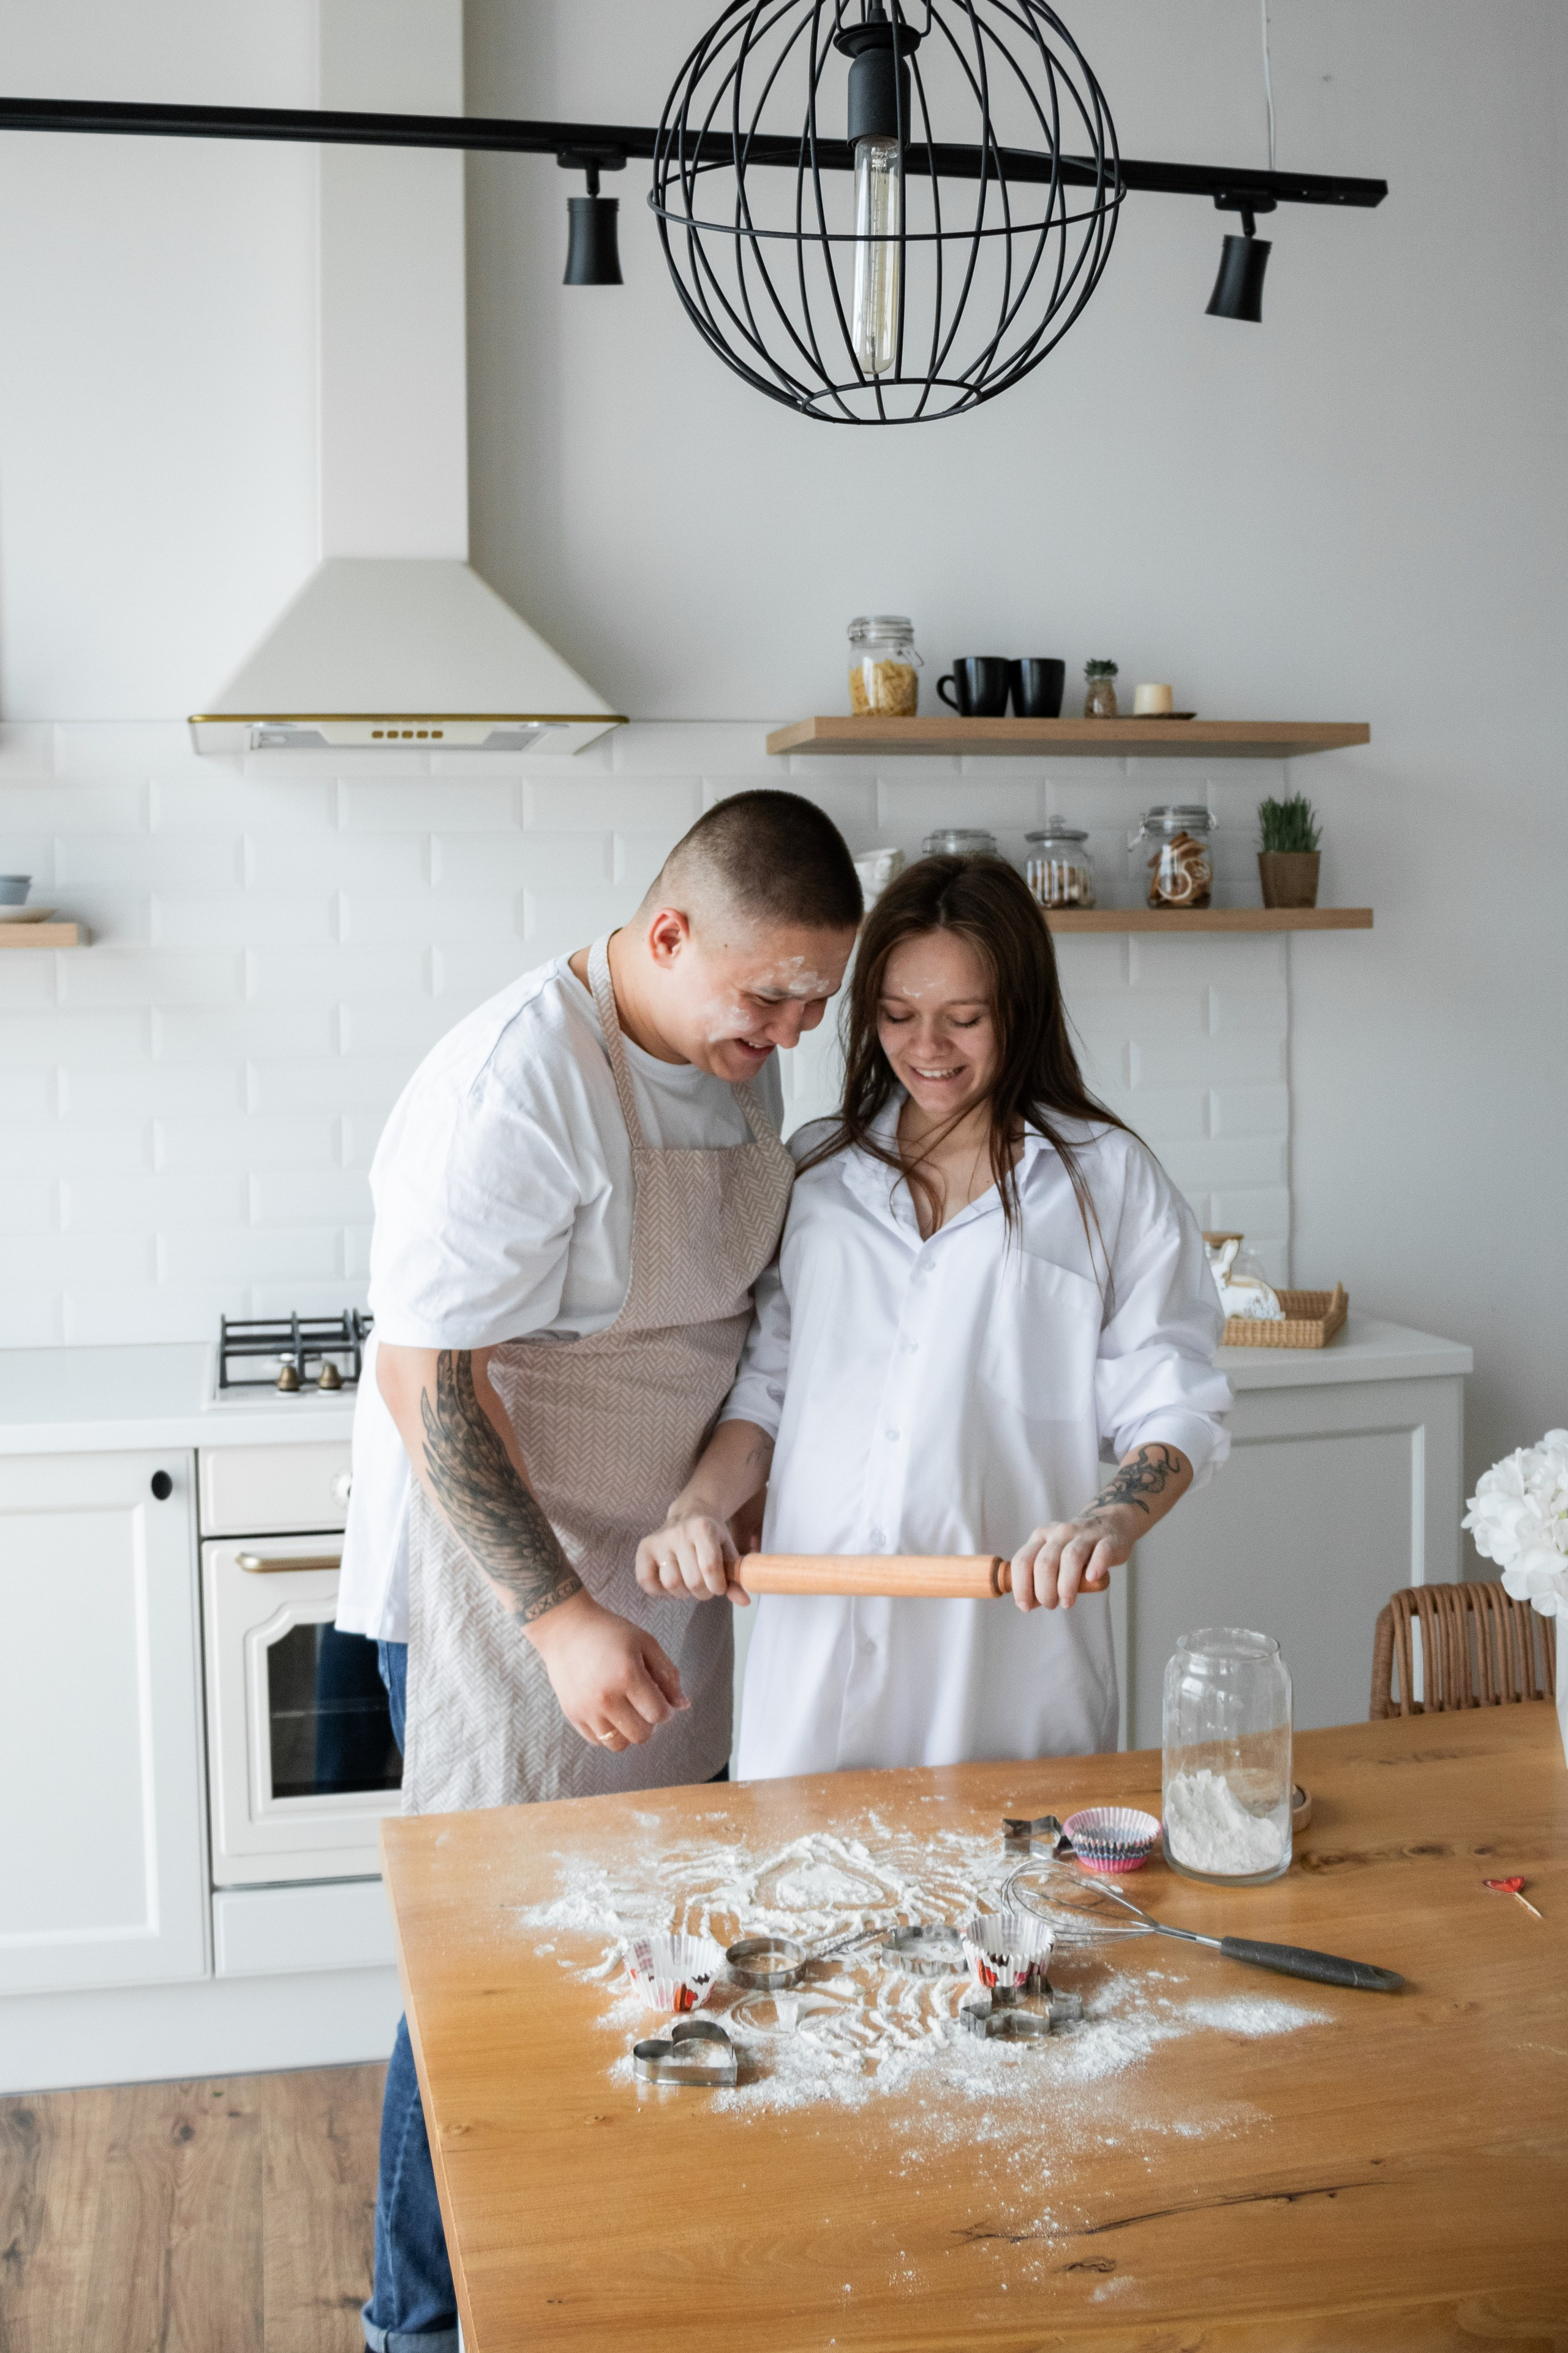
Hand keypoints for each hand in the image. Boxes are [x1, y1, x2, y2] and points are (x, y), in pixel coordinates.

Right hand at [525, 1590, 688, 1750]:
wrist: (565, 1629)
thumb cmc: (610, 1632)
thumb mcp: (645, 1643)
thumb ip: (668, 1674)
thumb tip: (683, 1705)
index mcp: (628, 1676)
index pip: (659, 1714)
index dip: (665, 1708)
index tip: (658, 1696)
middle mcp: (606, 1697)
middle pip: (641, 1735)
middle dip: (648, 1722)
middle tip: (641, 1703)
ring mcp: (586, 1709)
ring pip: (619, 1745)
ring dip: (627, 1731)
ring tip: (625, 1710)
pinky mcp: (572, 1715)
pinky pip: (598, 1741)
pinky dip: (607, 1732)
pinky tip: (608, 1710)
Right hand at [634, 1514, 747, 1605]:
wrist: (691, 1512)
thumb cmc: (713, 1536)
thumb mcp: (728, 1551)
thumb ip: (736, 1576)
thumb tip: (744, 1601)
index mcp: (703, 1528)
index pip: (709, 1568)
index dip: (717, 1586)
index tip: (720, 1587)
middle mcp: (679, 1532)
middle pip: (692, 1580)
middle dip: (703, 1592)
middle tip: (706, 1587)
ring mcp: (659, 1539)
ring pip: (671, 1583)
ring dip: (683, 1593)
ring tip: (689, 1584)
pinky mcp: (645, 1548)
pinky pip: (646, 1581)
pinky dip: (659, 1591)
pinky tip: (670, 1584)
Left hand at [1010, 1510, 1133, 1612]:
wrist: (1108, 1524)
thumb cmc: (1074, 1548)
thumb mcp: (1052, 1555)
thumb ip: (1038, 1577)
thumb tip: (1027, 1603)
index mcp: (1041, 1537)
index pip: (1023, 1561)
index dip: (1021, 1587)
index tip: (1025, 1606)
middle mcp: (1060, 1533)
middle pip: (1045, 1563)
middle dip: (1045, 1591)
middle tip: (1051, 1605)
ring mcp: (1085, 1535)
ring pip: (1071, 1557)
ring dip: (1066, 1586)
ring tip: (1067, 1602)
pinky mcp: (1108, 1540)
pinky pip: (1101, 1552)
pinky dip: (1095, 1566)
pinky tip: (1091, 1578)